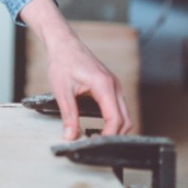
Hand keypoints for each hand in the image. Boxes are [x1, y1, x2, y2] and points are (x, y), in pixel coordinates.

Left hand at [21, 0, 130, 138]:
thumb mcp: (62, 90)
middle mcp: (114, 85)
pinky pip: (118, 107)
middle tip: (96, 144)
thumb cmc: (62, 61)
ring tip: (97, 137)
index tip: (95, 144)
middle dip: (114, 135)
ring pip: (124, 114)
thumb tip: (70, 136)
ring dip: (115, 128)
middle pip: (125, 120)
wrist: (64, 43)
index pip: (115, 118)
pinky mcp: (111, 86)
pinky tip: (100, 126)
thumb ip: (69, 115)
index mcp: (104, 85)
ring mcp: (115, 85)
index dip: (108, 135)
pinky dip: (113, 120)